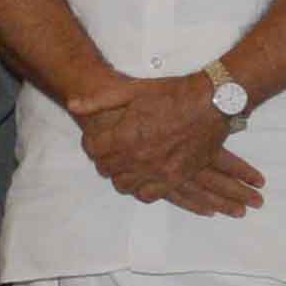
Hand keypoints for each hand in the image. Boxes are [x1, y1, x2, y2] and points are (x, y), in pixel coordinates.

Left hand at [72, 74, 264, 217]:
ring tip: (126, 162)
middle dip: (104, 159)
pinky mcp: (175, 179)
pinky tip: (143, 176)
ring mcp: (157, 171)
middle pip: (106, 169)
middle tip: (111, 149)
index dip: (91, 143)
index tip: (97, 138)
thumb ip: (101, 100)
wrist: (211, 103)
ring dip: (121, 175)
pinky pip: (149, 195)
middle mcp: (138, 158)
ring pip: (124, 185)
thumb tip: (73, 105)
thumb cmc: (172, 94)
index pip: (93, 150)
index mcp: (125, 135)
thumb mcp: (134, 90)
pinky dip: (141, 188)